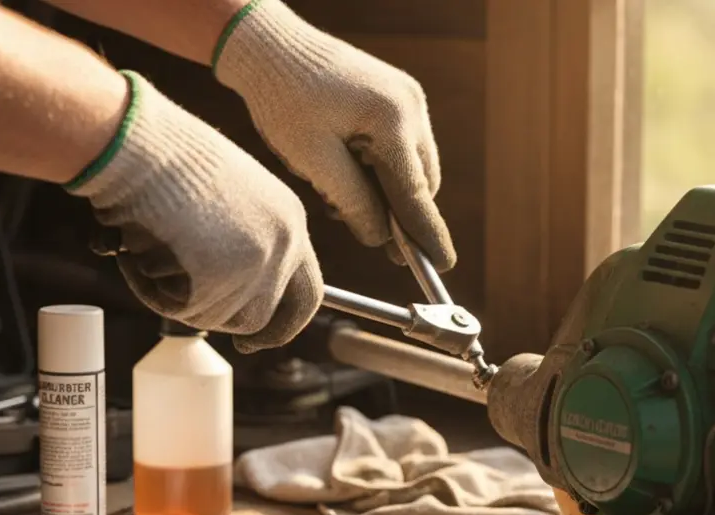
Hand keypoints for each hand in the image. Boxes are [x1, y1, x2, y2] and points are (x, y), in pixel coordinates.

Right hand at [69, 71, 321, 353]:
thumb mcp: (223, 195)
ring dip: (176, 297)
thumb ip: (239, 239)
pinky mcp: (221, 279)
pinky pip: (181, 310)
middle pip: (260, 316)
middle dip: (221, 320)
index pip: (306, 293)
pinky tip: (137, 251)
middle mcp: (283, 243)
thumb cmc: (160, 156)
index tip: (252, 341)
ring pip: (214, 317)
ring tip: (147, 249)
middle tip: (187, 308)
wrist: (133, 140)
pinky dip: (152, 290)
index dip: (280, 325)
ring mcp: (256, 263)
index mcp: (289, 219)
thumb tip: (226, 286)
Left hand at [214, 0, 456, 270]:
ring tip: (337, 189)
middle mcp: (410, 107)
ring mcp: (408, 98)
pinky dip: (382, 168)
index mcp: (391, 122)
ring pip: (413, 167)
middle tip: (358, 228)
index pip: (416, 196)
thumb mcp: (313, 161)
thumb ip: (353, 203)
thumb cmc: (284, 100)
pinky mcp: (398, 96)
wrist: (272, 47)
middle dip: (398, 213)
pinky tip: (345, 167)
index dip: (427, 236)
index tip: (442, 266)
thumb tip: (381, 239)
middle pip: (421, 184)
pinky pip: (402, 147)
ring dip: (387, 191)